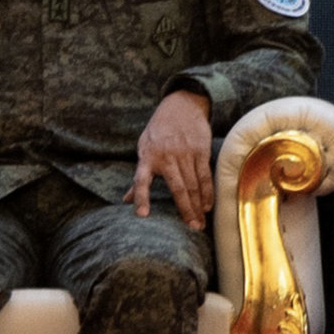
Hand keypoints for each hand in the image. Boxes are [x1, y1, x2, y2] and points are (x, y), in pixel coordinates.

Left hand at [131, 88, 214, 226]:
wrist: (182, 106)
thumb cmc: (159, 130)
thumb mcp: (144, 148)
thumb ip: (139, 175)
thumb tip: (125, 201)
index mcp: (147, 158)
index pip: (140, 181)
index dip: (140, 197)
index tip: (142, 214)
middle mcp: (166, 157)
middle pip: (178, 188)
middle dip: (186, 210)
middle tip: (193, 228)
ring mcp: (185, 154)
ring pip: (194, 185)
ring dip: (198, 205)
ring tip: (201, 222)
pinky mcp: (201, 150)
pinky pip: (205, 176)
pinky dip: (208, 192)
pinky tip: (208, 205)